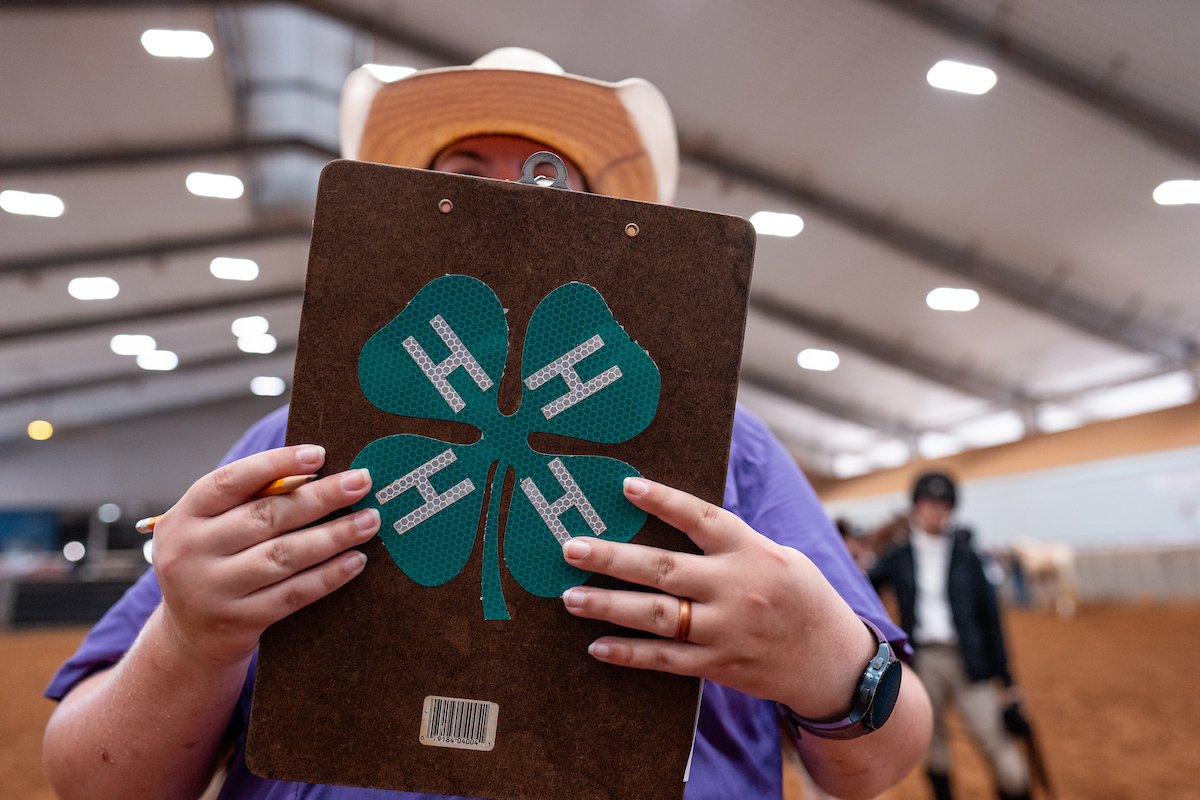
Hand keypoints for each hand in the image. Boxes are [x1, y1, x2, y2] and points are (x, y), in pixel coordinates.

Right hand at [152, 445, 379, 667]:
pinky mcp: (239, 621)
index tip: (319, 453)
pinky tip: (356, 560)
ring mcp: (213, 590)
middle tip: (362, 482)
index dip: (276, 463)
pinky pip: (294, 593)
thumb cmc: (209, 566)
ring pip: (285, 555)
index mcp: (184, 517)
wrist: (184, 640)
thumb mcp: (209, 531)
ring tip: (369, 521)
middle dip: (322, 496)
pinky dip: (329, 575)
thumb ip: (247, 503)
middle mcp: (191, 551)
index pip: (230, 481)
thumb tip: (315, 474)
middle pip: (267, 516)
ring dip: (334, 535)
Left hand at [560, 476, 875, 719]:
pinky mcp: (720, 665)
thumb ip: (733, 542)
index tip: (626, 487)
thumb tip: (678, 516)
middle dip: (613, 558)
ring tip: (570, 597)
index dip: (664, 501)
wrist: (835, 663)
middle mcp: (737, 589)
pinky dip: (630, 653)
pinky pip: (667, 660)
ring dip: (609, 606)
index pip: (702, 519)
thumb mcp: (780, 556)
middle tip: (571, 548)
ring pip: (658, 616)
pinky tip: (597, 646)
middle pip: (665, 569)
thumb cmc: (802, 598)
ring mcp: (727, 630)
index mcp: (753, 552)